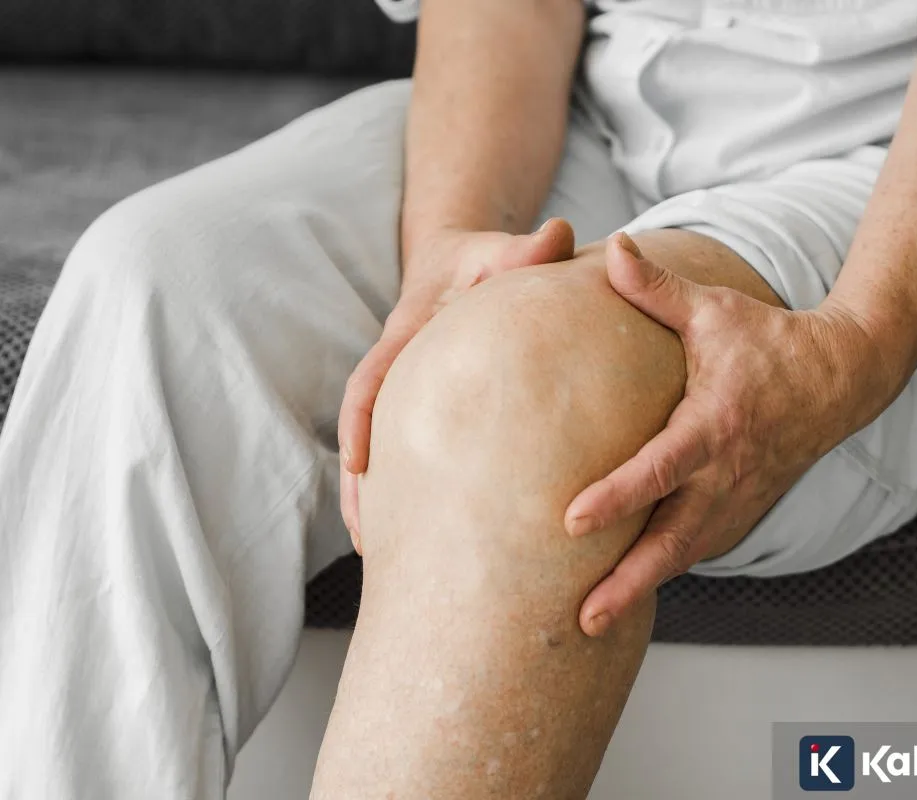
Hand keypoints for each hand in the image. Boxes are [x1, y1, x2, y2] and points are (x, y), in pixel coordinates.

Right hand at [338, 219, 576, 551]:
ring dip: (377, 502)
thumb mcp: (500, 249)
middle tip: (364, 538)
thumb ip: (524, 249)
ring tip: (381, 557)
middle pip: (367, 432)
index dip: (361, 419)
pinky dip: (411, 495)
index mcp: (406, 334)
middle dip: (360, 486)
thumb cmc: (484, 258)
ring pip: (384, 454)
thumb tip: (559, 235)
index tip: (358, 462)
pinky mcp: (426, 412)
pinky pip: (411, 455)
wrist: (463, 263)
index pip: (372, 378)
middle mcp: (402, 371)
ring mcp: (411, 396)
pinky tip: (427, 537)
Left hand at [566, 233, 894, 635]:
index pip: (659, 469)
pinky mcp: (742, 511)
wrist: (840, 379)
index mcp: (714, 425)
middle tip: (583, 619)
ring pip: (686, 555)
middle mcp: (726, 474)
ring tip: (593, 624)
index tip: (570, 522)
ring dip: (643, 590)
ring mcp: (738, 499)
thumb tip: (609, 245)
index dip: (616, 497)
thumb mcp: (714, 310)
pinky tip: (627, 591)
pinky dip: (666, 572)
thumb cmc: (767, 340)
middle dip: (629, 583)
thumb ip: (657, 287)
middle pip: (673, 541)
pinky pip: (699, 548)